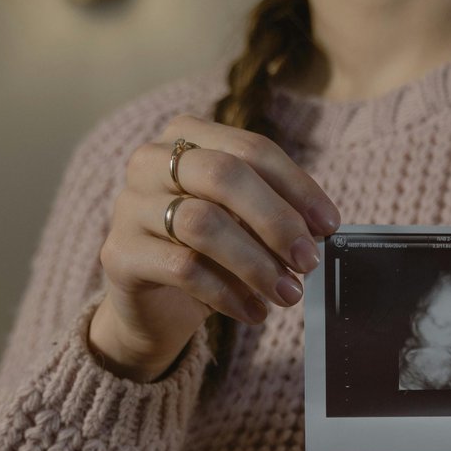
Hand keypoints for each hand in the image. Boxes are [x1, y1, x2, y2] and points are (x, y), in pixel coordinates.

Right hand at [91, 113, 340, 380]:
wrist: (153, 307)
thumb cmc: (208, 255)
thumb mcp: (245, 227)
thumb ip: (276, 217)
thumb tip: (318, 230)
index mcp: (187, 137)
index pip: (252, 149)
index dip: (297, 187)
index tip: (330, 225)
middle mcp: (151, 161)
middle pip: (224, 175)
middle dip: (276, 220)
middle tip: (307, 261)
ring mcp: (129, 205)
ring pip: (202, 224)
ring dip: (256, 264)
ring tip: (287, 294)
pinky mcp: (120, 254)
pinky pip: (182, 268)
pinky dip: (229, 294)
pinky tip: (255, 313)